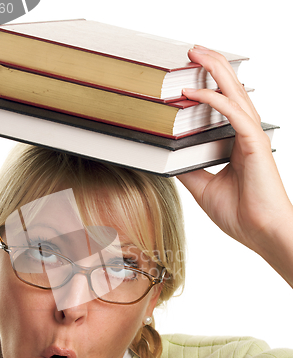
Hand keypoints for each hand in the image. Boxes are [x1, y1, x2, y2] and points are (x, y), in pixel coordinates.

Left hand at [177, 46, 292, 286]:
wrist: (260, 233)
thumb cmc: (240, 215)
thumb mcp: (203, 188)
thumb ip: (190, 169)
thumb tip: (169, 157)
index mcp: (235, 145)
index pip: (221, 108)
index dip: (206, 89)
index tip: (184, 79)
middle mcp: (244, 136)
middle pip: (229, 93)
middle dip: (211, 69)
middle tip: (191, 53)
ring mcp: (251, 138)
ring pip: (234, 95)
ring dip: (215, 72)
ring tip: (196, 54)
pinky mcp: (254, 144)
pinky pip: (234, 115)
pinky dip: (215, 101)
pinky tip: (195, 92)